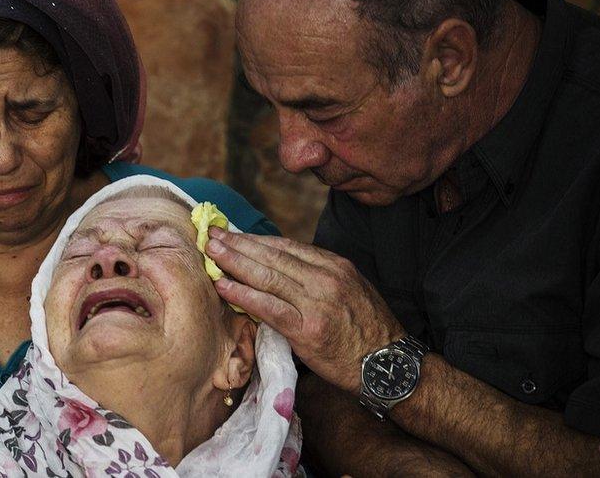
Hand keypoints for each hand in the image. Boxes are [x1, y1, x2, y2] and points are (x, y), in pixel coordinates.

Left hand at [206, 228, 405, 391]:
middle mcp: (325, 278)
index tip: (233, 234)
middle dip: (238, 244)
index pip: (286, 246)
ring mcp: (316, 303)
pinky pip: (268, 306)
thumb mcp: (350, 289)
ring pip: (266, 276)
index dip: (256, 239)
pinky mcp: (306, 328)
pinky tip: (223, 285)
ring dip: (234, 262)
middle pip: (272, 256)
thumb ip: (318, 275)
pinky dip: (243, 294)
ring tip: (211, 253)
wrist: (388, 365)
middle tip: (212, 235)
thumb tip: (280, 266)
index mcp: (335, 265)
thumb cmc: (366, 330)